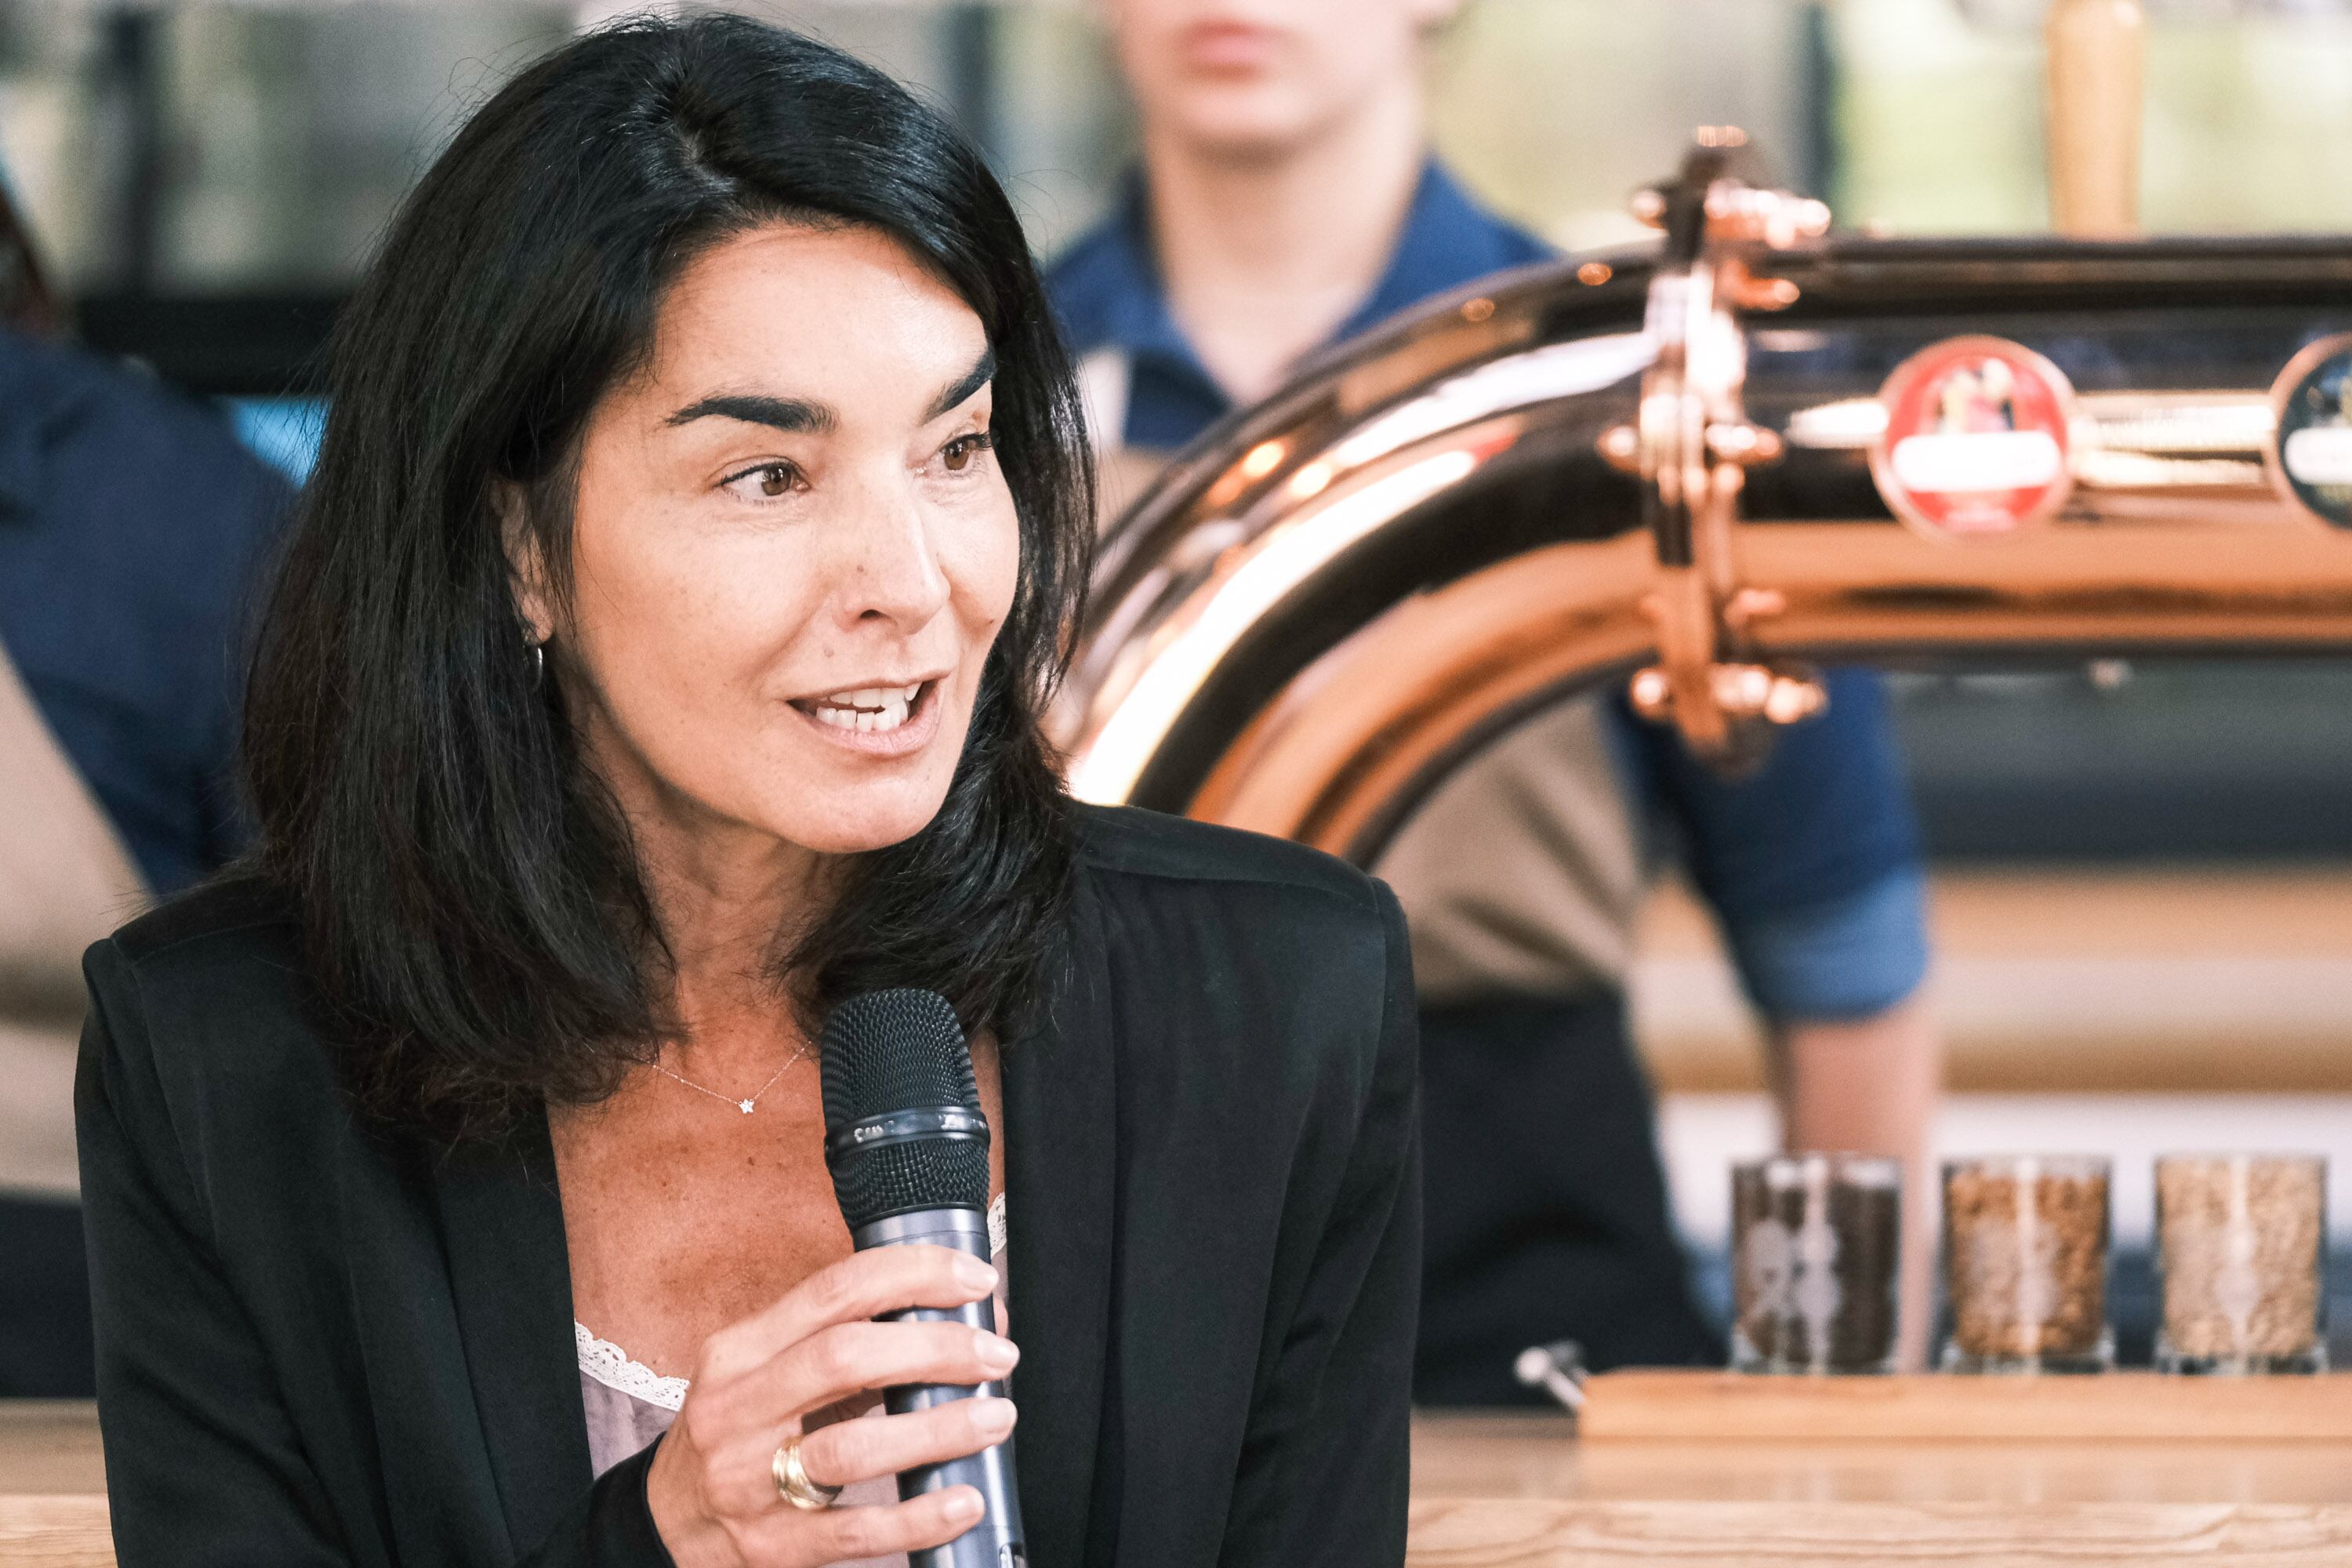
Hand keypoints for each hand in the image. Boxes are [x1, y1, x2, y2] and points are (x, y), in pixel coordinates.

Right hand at [644, 1244, 1019, 1566]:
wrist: (665, 1525)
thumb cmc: (737, 1434)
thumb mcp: (763, 1374)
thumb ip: (839, 1343)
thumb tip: (957, 1319)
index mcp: (739, 1351)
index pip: (833, 1292)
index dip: (913, 1276)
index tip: (974, 1280)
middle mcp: (736, 1409)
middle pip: (844, 1357)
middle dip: (936, 1348)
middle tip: (996, 1353)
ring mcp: (748, 1482)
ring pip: (852, 1447)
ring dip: (938, 1429)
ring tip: (995, 1418)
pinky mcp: (771, 1547)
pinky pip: (856, 1531)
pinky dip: (919, 1516)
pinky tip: (962, 1498)